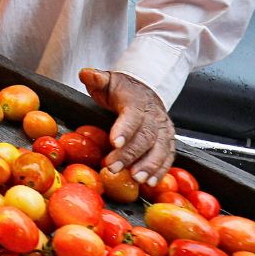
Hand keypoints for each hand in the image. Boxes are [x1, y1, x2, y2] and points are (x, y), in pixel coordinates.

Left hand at [79, 68, 175, 185]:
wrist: (145, 89)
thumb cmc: (121, 89)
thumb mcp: (107, 80)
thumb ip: (97, 78)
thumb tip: (86, 73)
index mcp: (136, 101)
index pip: (132, 115)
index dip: (124, 129)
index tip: (114, 142)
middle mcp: (154, 116)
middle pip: (145, 136)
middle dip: (130, 154)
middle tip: (114, 167)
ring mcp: (164, 129)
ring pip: (160, 148)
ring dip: (149, 165)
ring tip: (137, 178)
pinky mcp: (168, 140)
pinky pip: (168, 156)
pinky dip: (161, 170)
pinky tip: (151, 183)